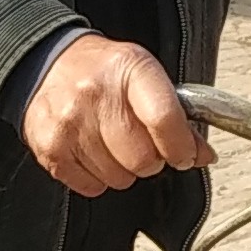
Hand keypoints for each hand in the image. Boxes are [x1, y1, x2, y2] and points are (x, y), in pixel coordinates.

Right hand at [22, 32, 208, 195]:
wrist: (49, 63)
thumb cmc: (103, 71)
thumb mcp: (145, 76)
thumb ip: (177, 115)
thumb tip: (201, 154)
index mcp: (130, 69)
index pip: (164, 119)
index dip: (180, 147)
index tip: (185, 155)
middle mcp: (96, 94)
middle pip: (142, 158)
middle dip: (151, 160)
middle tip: (142, 144)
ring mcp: (70, 123)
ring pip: (119, 178)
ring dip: (124, 170)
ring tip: (113, 143)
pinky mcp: (50, 148)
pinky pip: (92, 187)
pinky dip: (99, 177)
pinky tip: (94, 152)